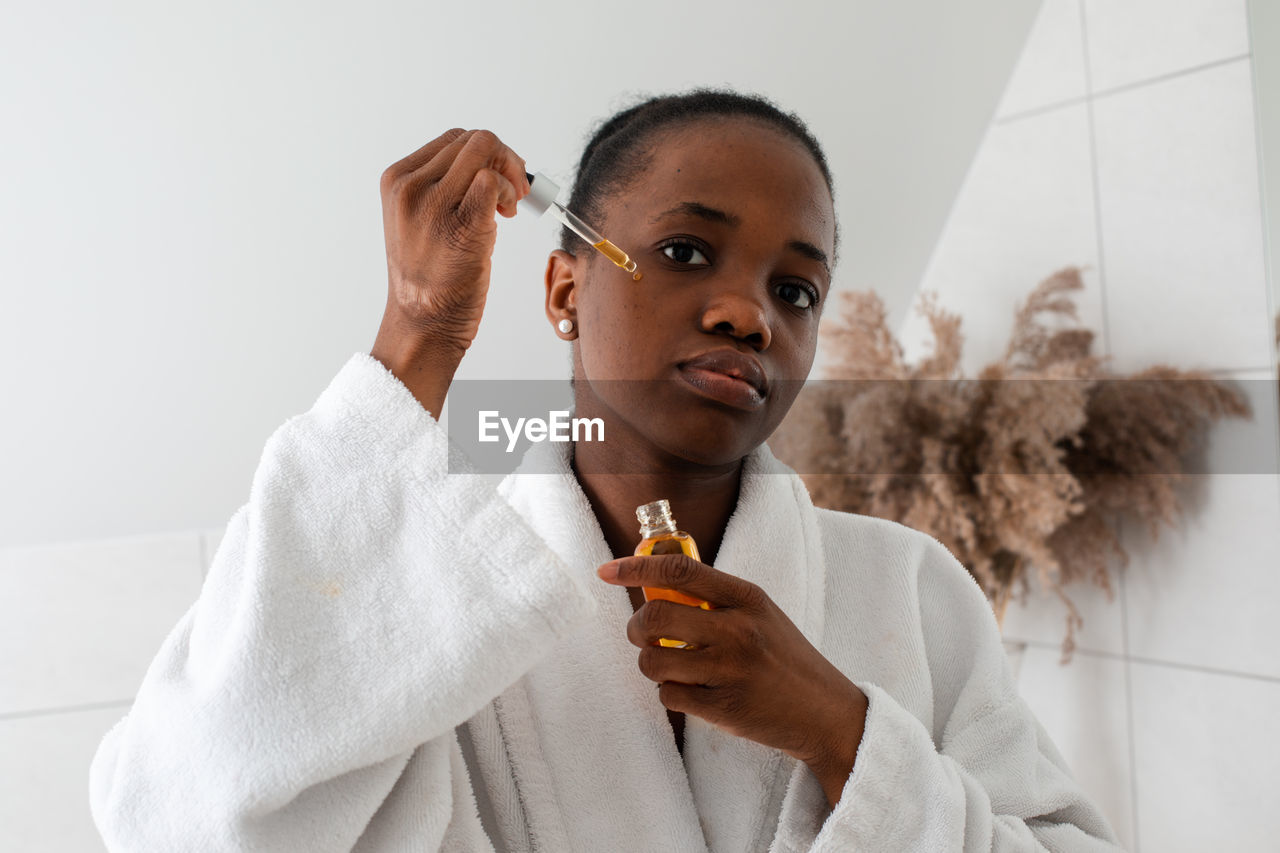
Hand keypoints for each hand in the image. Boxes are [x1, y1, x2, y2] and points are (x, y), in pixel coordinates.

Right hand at [371, 129, 529, 415]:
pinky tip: (505, 216)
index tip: (495, 184)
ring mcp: (433, 205)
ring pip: (485, 151)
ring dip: (510, 173)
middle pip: (473, 140)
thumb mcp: (418, 220)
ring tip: (509, 206)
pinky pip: (493, 181)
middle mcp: (410, 187)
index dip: (484, 156)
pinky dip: (508, 192)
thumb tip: (490, 165)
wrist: (423, 322)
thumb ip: (442, 188)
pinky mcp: (461, 225)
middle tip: (512, 195)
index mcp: (397, 180)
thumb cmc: (429, 278)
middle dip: (503, 160)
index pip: (453, 139)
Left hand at [596, 554, 867, 801]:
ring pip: (652, 662)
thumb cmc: (784, 658)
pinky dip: (670, 694)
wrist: (825, 713)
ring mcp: (731, 670)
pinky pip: (668, 696)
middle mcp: (739, 630)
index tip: (608, 571)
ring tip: (670, 666)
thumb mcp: (760, 614)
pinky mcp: (723, 708)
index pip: (679, 571)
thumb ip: (715, 600)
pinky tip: (692, 692)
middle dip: (636, 628)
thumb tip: (654, 586)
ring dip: (650, 665)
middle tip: (643, 635)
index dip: (636, 568)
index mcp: (747, 598)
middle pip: (654, 617)